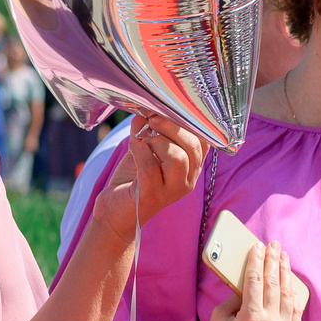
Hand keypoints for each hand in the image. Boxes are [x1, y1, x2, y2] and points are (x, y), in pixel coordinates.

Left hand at [86, 115, 206, 251]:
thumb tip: (146, 109)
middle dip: (171, 127)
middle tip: (152, 120)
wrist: (115, 210)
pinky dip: (139, 151)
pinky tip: (132, 146)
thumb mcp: (146, 149)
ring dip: (156, 142)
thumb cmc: (133, 179)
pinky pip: (150, 167)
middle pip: (193, 146)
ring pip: (177, 157)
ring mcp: (172, 191)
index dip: (189, 123)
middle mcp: (188, 180)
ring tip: (141, 142)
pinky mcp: (152, 196)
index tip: (168, 111)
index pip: (204, 141)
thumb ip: (149, 130)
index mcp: (192, 168)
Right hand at [199, 241, 306, 320]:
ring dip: (287, 275)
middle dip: (274, 261)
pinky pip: (295, 313)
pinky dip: (294, 297)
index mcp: (251, 319)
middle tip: (275, 245)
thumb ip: (236, 296)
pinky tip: (292, 282)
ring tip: (284, 259)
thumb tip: (251, 277)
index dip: (257, 261)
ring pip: (289, 297)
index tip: (258, 246)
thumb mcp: (220, 317)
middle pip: (275, 285)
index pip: (256, 281)